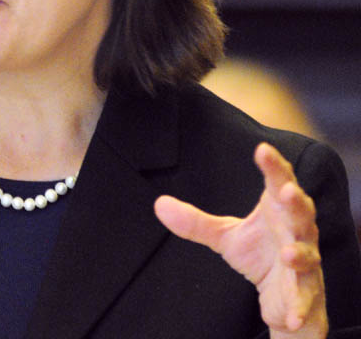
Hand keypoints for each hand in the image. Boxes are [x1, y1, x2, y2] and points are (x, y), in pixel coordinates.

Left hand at [154, 143, 326, 338]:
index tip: (262, 149)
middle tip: (287, 191)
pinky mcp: (306, 291)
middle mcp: (297, 230)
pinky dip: (299, 307)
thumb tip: (158, 204)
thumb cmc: (261, 253)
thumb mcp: (225, 236)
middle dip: (296, 201)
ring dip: (298, 253)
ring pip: (307, 252)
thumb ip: (196, 221)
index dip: (274, 166)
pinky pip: (305, 298)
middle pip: (301, 211)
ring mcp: (305, 261)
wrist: (286, 297)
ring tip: (286, 254)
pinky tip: (291, 316)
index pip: (278, 181)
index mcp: (278, 210)